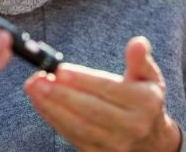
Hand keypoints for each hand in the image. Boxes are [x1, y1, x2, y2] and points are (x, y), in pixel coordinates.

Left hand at [24, 36, 181, 151]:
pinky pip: (73, 136)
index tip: (60, 70)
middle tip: (38, 80)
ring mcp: (115, 144)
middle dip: (61, 95)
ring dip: (52, 108)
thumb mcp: (149, 78)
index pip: (109, 89)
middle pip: (91, 110)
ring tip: (34, 90)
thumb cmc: (144, 100)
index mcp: (144, 103)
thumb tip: (138, 43)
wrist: (151, 141)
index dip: (83, 80)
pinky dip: (54, 120)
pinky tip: (41, 104)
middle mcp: (131, 126)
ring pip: (79, 126)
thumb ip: (140, 60)